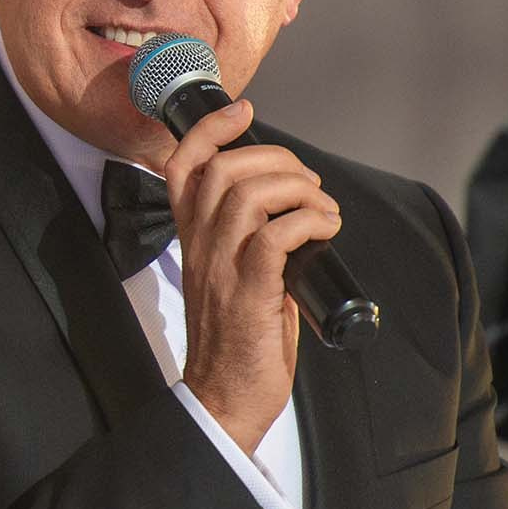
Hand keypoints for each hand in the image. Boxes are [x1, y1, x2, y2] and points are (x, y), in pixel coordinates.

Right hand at [163, 99, 341, 452]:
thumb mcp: (233, 277)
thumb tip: (296, 215)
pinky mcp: (248, 294)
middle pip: (222, 169)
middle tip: (309, 185)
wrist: (224, 397)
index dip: (211, 128)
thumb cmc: (237, 341)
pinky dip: (307, 222)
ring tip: (323, 211)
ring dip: (298, 190)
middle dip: (277, 159)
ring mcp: (220, 268)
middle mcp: (200, 246)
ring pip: (247, 194)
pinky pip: (273, 237)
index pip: (183, 166)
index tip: (243, 111)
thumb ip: (251, 241)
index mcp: (194, 239)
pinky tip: (324, 233)